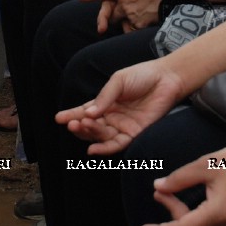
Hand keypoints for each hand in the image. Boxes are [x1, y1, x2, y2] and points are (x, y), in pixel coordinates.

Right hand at [56, 58, 185, 154]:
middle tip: (73, 124)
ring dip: (90, 135)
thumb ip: (104, 97)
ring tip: (81, 128)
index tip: (58, 118)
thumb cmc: (142, 76)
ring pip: (102, 136)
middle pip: (92, 127)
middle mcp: (112, 117)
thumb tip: (88, 113)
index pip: (85, 112)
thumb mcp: (118, 81)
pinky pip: (118, 144)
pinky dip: (105, 149)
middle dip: (80, 126)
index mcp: (105, 103)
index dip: (71, 115)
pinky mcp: (136, 134)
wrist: (167, 78)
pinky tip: (93, 150)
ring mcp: (123, 126)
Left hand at [83, 0, 171, 31]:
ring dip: (127, 23)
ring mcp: (129, 14)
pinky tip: (146, 23)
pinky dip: (137, 28)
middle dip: (112, 17)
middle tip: (112, 21)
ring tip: (141, 17)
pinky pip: (133, 30)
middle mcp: (123, 3)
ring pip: (123, 24)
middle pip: (111, 14)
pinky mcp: (137, 24)